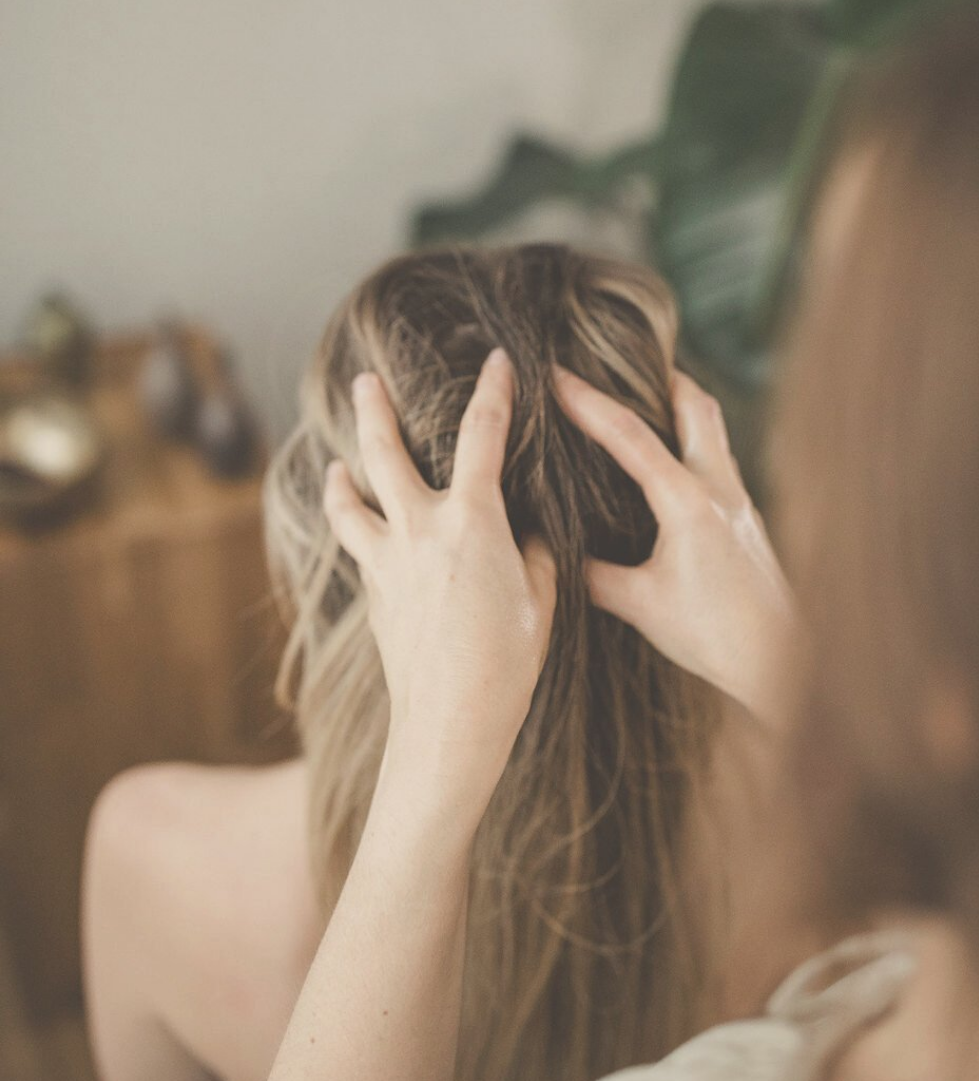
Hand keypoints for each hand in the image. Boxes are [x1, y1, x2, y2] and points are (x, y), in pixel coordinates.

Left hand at [324, 349, 556, 778]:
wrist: (450, 719)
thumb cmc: (507, 662)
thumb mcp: (541, 598)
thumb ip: (530, 550)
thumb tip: (519, 528)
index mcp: (471, 520)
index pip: (483, 435)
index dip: (493, 391)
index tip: (495, 361)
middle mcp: (419, 529)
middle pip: (385, 452)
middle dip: (375, 410)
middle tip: (366, 381)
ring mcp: (387, 561)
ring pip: (351, 502)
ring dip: (342, 476)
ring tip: (335, 464)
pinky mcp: (374, 594)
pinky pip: (358, 547)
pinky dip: (353, 529)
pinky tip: (356, 532)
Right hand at [554, 366, 794, 726]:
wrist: (780, 662)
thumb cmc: (713, 635)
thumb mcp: (640, 606)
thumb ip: (594, 576)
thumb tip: (556, 553)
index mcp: (688, 503)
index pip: (630, 437)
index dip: (588, 403)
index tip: (556, 374)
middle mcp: (721, 489)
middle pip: (694, 404)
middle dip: (657, 376)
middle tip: (620, 362)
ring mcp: (741, 501)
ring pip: (712, 429)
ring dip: (678, 408)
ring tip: (643, 402)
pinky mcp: (749, 519)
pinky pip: (718, 461)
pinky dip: (691, 445)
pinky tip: (672, 468)